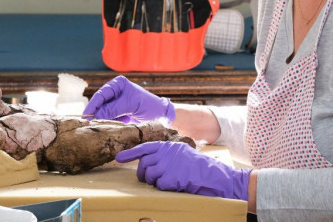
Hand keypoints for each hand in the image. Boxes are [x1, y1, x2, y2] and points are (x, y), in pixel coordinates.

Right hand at [83, 75, 174, 123]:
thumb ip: (114, 109)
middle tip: (88, 125)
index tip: (86, 116)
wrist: (161, 116)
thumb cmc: (149, 106)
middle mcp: (115, 92)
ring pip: (102, 112)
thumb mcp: (131, 105)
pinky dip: (106, 124)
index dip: (92, 105)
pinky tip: (106, 128)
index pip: (101, 94)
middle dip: (94, 113)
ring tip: (94, 128)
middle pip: (99, 103)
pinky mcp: (117, 114)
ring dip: (99, 120)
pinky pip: (107, 119)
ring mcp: (115, 104)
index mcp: (118, 84)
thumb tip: (96, 115)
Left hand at [116, 141, 250, 200]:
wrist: (213, 175)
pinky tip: (174, 184)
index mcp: (169, 146)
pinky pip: (159, 185)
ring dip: (154, 181)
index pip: (145, 148)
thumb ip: (166, 154)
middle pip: (144, 164)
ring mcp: (168, 164)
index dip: (130, 153)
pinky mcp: (170, 177)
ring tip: (167, 181)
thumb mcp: (182, 153)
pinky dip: (164, 187)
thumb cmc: (198, 167)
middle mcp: (166, 152)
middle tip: (150, 179)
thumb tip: (147, 161)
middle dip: (143, 174)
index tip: (119, 157)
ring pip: (149, 175)